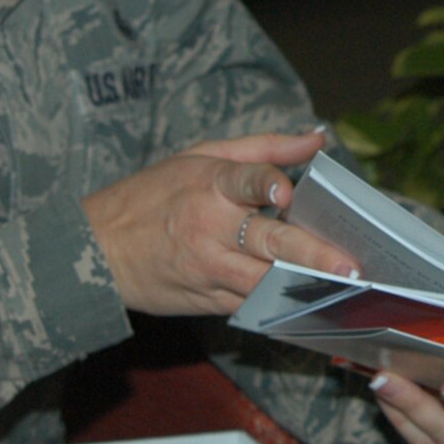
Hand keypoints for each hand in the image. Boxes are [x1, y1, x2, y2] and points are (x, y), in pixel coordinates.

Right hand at [82, 131, 357, 314]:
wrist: (94, 250)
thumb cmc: (152, 196)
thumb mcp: (200, 157)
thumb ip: (264, 149)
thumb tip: (317, 138)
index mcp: (208, 184)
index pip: (243, 179)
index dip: (266, 183)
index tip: (287, 191)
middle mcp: (210, 227)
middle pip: (268, 242)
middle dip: (311, 255)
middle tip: (348, 265)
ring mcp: (208, 269)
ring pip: (264, 281)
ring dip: (304, 286)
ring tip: (344, 289)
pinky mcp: (206, 301)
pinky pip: (251, 305)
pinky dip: (280, 305)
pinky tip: (313, 305)